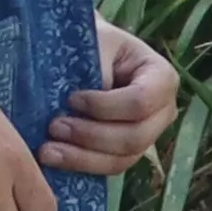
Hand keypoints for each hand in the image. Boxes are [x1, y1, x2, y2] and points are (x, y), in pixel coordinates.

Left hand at [43, 21, 183, 178]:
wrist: (86, 51)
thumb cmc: (92, 42)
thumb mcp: (95, 43)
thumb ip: (92, 69)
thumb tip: (71, 101)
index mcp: (161, 77)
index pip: (141, 101)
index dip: (106, 106)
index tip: (71, 98)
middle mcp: (163, 111)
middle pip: (135, 137)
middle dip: (91, 136)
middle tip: (54, 126)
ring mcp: (148, 135)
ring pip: (122, 159)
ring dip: (82, 157)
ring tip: (48, 149)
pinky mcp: (126, 152)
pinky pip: (108, 168)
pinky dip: (80, 165)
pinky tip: (54, 158)